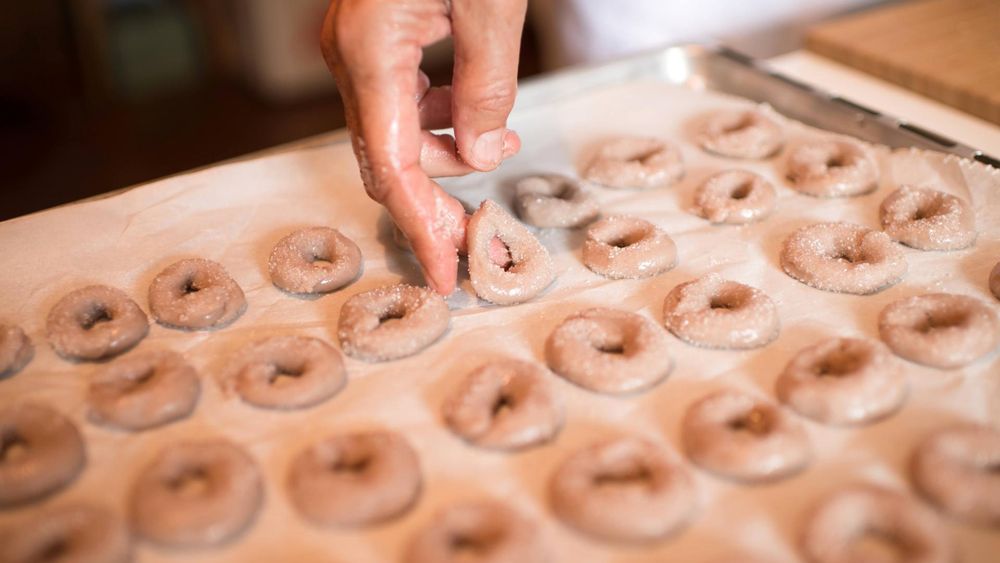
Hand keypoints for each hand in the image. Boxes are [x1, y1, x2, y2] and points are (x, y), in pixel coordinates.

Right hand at [321, 0, 527, 293]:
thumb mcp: (490, 4)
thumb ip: (487, 83)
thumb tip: (482, 155)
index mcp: (370, 51)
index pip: (391, 167)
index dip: (420, 229)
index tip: (445, 274)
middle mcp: (350, 54)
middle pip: (386, 160)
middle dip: (434, 206)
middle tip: (480, 236)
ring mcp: (355, 46)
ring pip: (393, 134)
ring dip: (446, 157)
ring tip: (504, 145)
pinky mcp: (371, 38)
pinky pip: (397, 101)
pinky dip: (438, 121)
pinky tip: (473, 115)